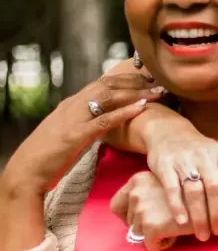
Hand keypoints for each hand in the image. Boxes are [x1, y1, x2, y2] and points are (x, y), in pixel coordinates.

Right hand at [1, 74, 162, 197]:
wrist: (26, 171)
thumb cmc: (48, 157)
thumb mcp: (69, 134)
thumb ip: (85, 125)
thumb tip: (105, 125)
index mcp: (71, 104)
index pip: (101, 83)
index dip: (125, 79)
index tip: (146, 78)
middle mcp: (73, 105)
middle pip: (108, 84)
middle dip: (134, 81)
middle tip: (157, 81)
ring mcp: (73, 118)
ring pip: (108, 97)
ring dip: (135, 93)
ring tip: (156, 92)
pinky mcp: (75, 135)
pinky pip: (103, 120)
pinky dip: (124, 112)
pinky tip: (141, 108)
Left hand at [110, 171, 193, 250]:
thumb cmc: (197, 189)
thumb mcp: (168, 182)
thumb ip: (152, 192)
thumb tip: (140, 213)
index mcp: (138, 180)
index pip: (116, 206)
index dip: (128, 217)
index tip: (145, 220)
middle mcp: (136, 192)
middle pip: (129, 223)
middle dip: (147, 227)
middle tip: (169, 222)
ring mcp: (142, 209)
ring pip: (139, 235)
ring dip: (157, 235)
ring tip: (176, 226)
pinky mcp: (152, 225)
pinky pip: (150, 245)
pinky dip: (164, 244)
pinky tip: (178, 234)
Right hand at [142, 121, 217, 240]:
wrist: (170, 133)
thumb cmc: (203, 153)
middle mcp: (205, 155)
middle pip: (216, 186)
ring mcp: (184, 160)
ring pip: (194, 190)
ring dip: (200, 215)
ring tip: (203, 234)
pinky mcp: (164, 165)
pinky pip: (172, 188)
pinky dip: (178, 206)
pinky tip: (182, 222)